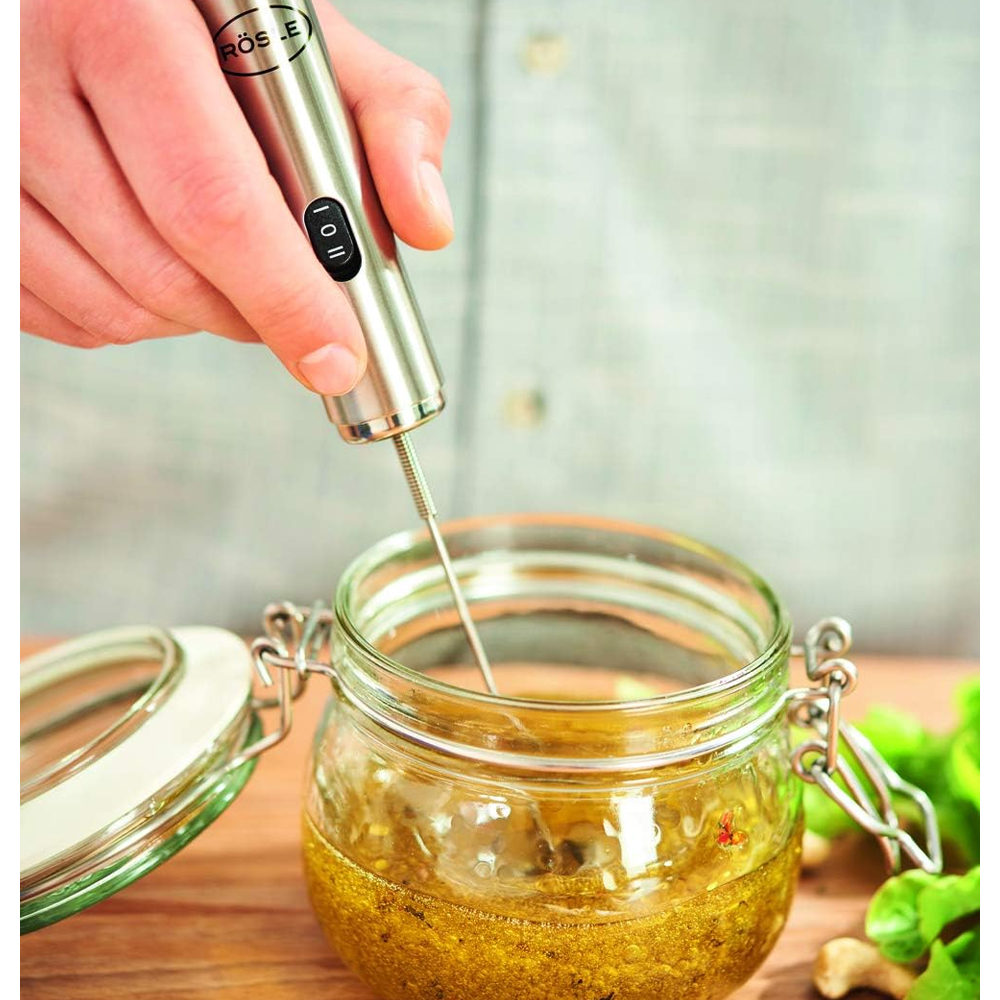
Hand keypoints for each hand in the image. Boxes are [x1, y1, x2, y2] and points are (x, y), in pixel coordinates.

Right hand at [20, 0, 453, 394]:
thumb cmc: (201, 14)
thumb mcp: (304, 32)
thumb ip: (390, 113)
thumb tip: (426, 225)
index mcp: (122, 18)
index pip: (214, 203)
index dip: (286, 298)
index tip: (337, 356)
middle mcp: (24, 78)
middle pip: (165, 274)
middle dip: (254, 316)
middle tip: (299, 306)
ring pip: (114, 309)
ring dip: (197, 320)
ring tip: (230, 268)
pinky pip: (63, 316)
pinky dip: (134, 318)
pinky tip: (164, 266)